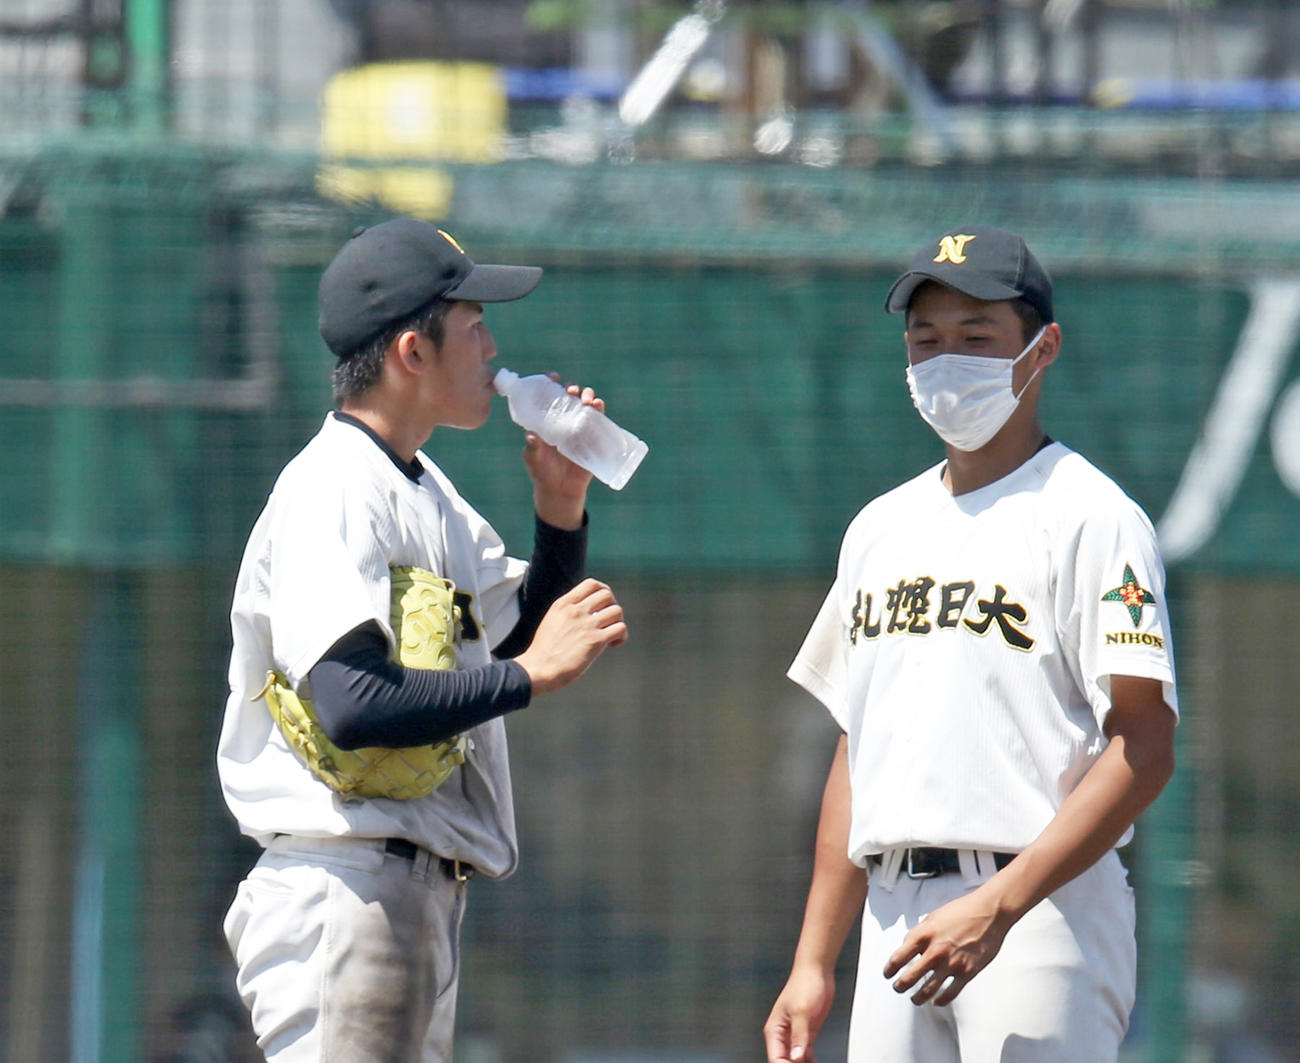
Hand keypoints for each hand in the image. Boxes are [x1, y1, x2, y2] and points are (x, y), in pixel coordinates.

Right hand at [513, 579, 626, 693]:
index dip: (602, 591)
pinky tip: (612, 644)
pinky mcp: (595, 640)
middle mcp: (575, 611)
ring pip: (617, 610)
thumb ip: (567, 613)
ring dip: (618, 621)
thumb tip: (586, 612)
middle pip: (607, 594)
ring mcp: (586, 625)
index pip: (591, 584)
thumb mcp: (551, 621)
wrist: (539, 669)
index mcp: (563, 604)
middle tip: (608, 620)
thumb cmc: (544, 652)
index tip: (602, 604)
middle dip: (612, 605)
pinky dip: (622, 636)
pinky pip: (620, 628)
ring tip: (611, 634)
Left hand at [524, 376, 604, 529]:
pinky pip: (598, 420)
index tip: (553, 377)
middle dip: (572, 388)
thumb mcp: (534, 458)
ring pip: (585, 404)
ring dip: (587, 396)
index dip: (550, 383)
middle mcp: (563, 419)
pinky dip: (599, 410)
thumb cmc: (542, 472)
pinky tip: (598, 405)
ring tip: (587, 399)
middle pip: (569, 396)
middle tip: (572, 391)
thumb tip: (530, 435)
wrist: (561, 491)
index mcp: (546, 420)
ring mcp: (579, 427)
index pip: (548, 396)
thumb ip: (532, 447)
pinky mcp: (592, 437)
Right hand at [763, 965, 834, 1062]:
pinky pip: (806, 1054)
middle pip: (785, 1060)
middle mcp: (783, 1034)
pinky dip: (810, 1061)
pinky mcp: (807, 1032)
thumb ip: (799, 1036)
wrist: (817, 971)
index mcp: (775, 1029)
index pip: (776, 1057)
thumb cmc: (804, 983)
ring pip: (795, 1059)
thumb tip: (796, 1056)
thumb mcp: (802, 1012)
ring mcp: (795, 1034)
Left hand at [882, 885, 1011, 1006]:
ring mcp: (951, 964)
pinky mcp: (967, 972)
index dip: (889, 969)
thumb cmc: (961, 911)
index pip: (898, 958)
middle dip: (900, 986)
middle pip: (909, 977)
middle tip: (898, 988)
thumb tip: (908, 946)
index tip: (887, 974)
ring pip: (928, 989)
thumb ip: (919, 933)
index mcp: (923, 935)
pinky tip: (936, 1001)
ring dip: (918, 997)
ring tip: (914, 999)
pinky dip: (941, 1000)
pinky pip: (951, 993)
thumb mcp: (932, 917)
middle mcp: (935, 951)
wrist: (989, 912)